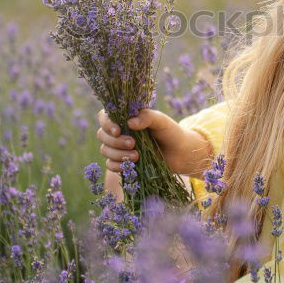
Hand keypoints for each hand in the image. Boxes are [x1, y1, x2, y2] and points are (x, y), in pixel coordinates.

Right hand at [96, 108, 212, 177]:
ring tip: (136, 156)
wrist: (181, 154)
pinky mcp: (123, 162)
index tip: (118, 130)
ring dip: (117, 154)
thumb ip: (147, 117)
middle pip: (102, 135)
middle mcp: (120, 132)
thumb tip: (130, 122)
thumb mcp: (162, 121)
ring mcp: (120, 148)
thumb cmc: (171, 133)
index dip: (107, 123)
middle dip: (115, 141)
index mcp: (126, 117)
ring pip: (105, 150)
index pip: (105, 116)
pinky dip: (117, 166)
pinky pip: (110, 165)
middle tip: (133, 143)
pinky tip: (130, 165)